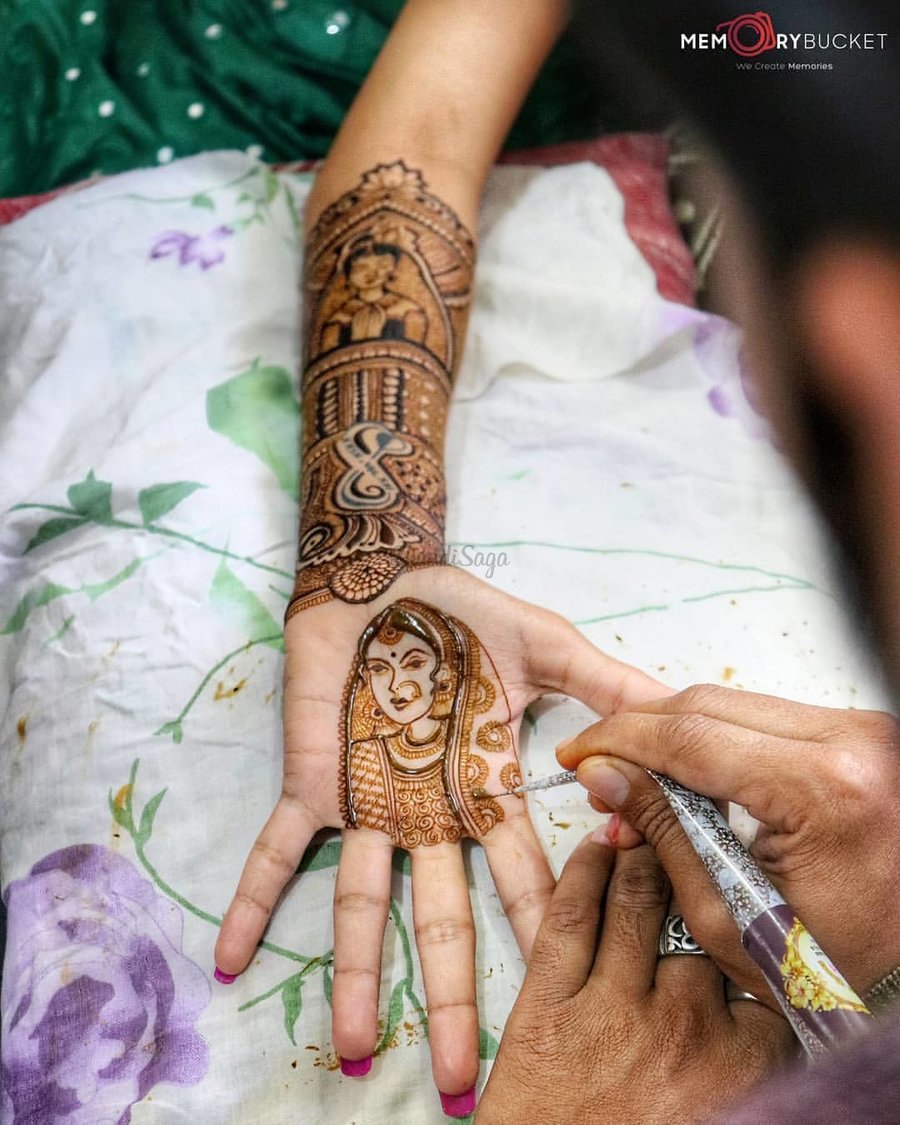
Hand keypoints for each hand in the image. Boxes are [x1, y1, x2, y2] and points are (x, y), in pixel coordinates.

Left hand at [214, 565, 663, 1104]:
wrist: (383, 579)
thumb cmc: (463, 614)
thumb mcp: (544, 646)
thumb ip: (605, 682)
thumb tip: (682, 708)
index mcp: (486, 792)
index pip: (524, 880)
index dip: (545, 939)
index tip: (571, 1002)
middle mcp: (428, 817)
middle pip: (441, 920)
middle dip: (451, 997)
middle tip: (464, 1079)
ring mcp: (369, 806)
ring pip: (360, 904)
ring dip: (355, 976)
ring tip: (350, 1053)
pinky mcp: (314, 783)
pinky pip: (277, 849)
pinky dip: (253, 900)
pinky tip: (229, 959)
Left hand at [476, 838, 792, 1123]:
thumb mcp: (725, 1112)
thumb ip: (748, 1057)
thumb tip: (754, 1000)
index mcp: (743, 1060)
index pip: (759, 966)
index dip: (744, 928)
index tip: (736, 898)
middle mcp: (685, 1024)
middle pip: (701, 923)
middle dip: (697, 883)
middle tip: (690, 842)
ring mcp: (613, 1009)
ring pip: (640, 902)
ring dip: (646, 854)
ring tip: (647, 824)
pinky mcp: (547, 1007)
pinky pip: (570, 918)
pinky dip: (584, 871)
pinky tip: (597, 844)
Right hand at [558, 686, 899, 1003]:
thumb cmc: (838, 966)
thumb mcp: (731, 915)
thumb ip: (663, 834)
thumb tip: (604, 777)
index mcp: (829, 788)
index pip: (693, 737)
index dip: (621, 741)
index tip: (579, 754)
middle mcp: (855, 742)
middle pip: (710, 705)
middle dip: (639, 732)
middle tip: (597, 766)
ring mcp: (863, 732)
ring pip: (734, 705)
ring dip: (673, 736)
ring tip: (634, 781)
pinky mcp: (858, 737)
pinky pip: (763, 719)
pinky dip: (712, 741)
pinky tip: (682, 776)